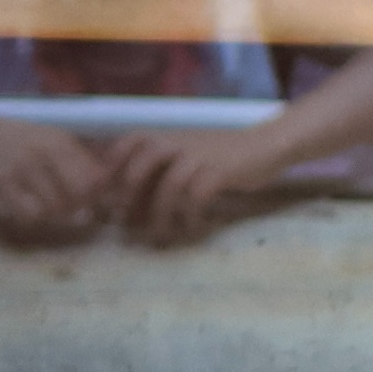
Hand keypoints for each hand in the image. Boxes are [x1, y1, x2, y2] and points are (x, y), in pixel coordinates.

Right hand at [0, 117, 114, 238]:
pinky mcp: (2, 181)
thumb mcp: (49, 139)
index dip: (99, 196)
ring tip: (41, 203)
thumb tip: (109, 185)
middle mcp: (45, 150)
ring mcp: (23, 166)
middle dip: (78, 207)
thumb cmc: (17, 140)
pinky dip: (30, 217)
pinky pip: (29, 214)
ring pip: (55, 208)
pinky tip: (23, 207)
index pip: (96, 177)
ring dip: (52, 214)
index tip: (91, 201)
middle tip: (68, 208)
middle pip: (80, 195)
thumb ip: (79, 159)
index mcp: (61, 140)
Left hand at [102, 126, 284, 241]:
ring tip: (159, 236)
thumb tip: (129, 200)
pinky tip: (191, 229)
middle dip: (130, 191)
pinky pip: (198, 196)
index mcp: (168, 135)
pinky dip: (190, 216)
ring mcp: (200, 156)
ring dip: (161, 214)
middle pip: (144, 160)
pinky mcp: (220, 171)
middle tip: (126, 220)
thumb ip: (160, 168)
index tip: (108, 193)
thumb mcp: (186, 153)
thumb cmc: (221, 155)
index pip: (130, 141)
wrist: (264, 146)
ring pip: (170, 184)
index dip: (113, 164)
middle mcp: (180, 142)